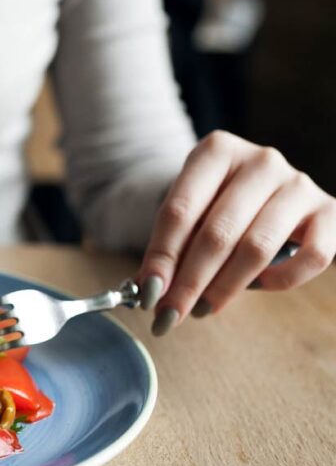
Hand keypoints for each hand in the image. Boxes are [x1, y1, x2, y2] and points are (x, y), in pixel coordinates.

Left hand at [138, 130, 335, 334]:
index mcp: (217, 150)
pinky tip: (258, 286)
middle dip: (189, 282)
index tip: (147, 294)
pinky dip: (281, 279)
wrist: (263, 189)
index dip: (161, 258)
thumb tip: (149, 290)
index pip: (179, 211)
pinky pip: (311, 256)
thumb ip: (169, 247)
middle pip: (217, 233)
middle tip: (170, 314)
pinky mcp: (330, 210)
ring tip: (202, 308)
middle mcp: (261, 161)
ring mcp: (299, 183)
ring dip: (224, 287)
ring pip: (257, 247)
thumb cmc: (216, 204)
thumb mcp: (188, 213)